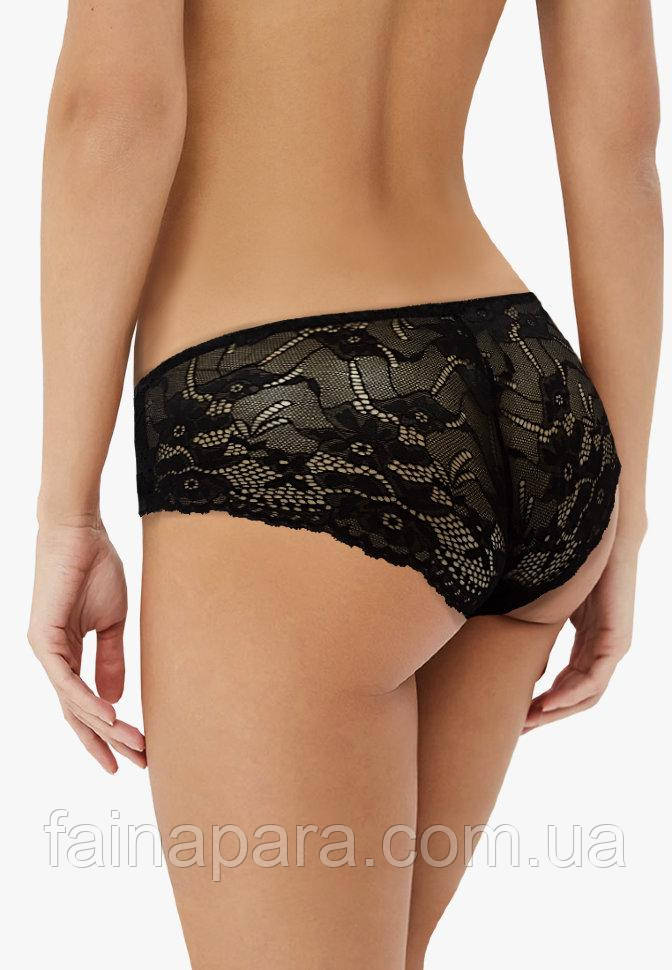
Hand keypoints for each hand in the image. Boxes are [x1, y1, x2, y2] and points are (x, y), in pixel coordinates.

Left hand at [28, 518, 145, 772]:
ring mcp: (45, 651)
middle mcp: (52, 658)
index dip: (107, 732)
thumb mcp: (112, 621)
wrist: (80, 532)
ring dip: (106, 727)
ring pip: (74, 703)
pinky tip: (109, 718)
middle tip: (138, 764)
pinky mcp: (43, 639)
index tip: (132, 754)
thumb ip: (111, 659)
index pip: (85, 704)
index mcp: (67, 654)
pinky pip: (66, 681)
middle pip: (78, 713)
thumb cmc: (96, 567)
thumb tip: (117, 698)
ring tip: (135, 745)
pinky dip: (87, 701)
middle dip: (107, 741)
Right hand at [524, 533, 639, 731]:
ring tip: (529, 722)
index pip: (567, 684)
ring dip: (556, 711)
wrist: (601, 537)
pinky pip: (594, 679)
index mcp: (587, 643)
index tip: (515, 716)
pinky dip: (571, 694)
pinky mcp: (616, 640)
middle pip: (576, 696)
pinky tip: (548, 702)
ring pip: (586, 694)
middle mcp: (602, 650)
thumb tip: (494, 635)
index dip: (542, 704)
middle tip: (518, 729)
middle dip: (546, 715)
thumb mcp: (546, 603)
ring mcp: (611, 648)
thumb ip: (533, 625)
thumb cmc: (572, 562)